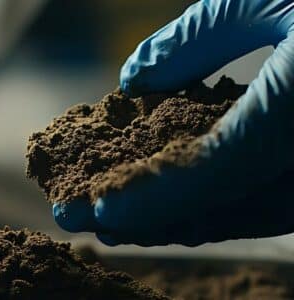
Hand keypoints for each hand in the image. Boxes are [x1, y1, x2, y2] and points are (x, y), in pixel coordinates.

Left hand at [53, 0, 293, 245]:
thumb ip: (199, 34)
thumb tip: (133, 77)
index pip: (219, 169)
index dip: (154, 196)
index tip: (99, 212)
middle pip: (227, 210)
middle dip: (154, 222)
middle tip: (96, 222)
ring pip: (247, 213)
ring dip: (180, 220)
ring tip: (124, 218)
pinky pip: (269, 199)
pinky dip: (217, 203)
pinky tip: (178, 197)